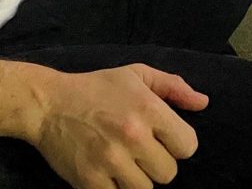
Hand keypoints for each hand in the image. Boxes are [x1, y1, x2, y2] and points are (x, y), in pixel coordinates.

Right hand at [30, 64, 208, 187]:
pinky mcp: (90, 180)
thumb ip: (173, 87)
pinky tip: (107, 171)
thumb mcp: (136, 75)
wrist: (48, 104)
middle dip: (157, 162)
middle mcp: (133, 136)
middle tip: (139, 150)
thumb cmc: (96, 88)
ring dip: (137, 178)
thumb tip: (203, 103)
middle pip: (169, 172)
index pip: (187, 146)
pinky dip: (115, 188)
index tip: (163, 139)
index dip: (178, 144)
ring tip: (123, 161)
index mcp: (148, 109)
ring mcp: (111, 160)